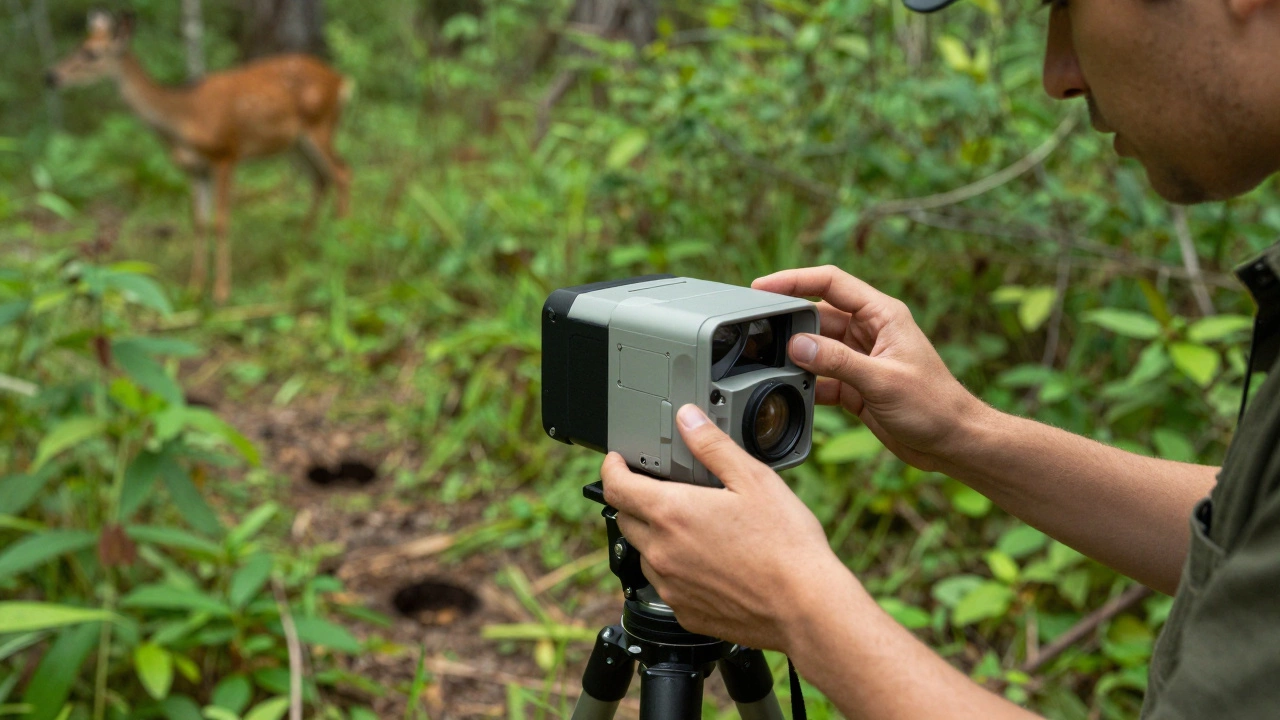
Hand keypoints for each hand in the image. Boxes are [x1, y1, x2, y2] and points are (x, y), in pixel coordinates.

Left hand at [600, 404, 849, 652]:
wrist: (805, 606)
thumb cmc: (785, 545)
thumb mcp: (753, 479)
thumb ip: (713, 446)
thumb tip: (688, 419)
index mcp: (671, 513)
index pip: (615, 486)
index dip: (611, 468)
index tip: (617, 462)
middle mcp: (662, 552)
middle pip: (625, 518)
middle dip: (634, 499)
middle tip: (660, 489)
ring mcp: (671, 585)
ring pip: (644, 553)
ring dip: (654, 535)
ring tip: (690, 526)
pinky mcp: (685, 612)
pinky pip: (665, 584)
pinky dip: (674, 568)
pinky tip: (706, 560)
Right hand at [753, 265, 986, 472]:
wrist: (954, 443)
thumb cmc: (934, 405)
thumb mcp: (883, 380)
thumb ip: (838, 361)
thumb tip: (796, 345)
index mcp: (882, 315)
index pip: (831, 283)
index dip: (795, 280)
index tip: (762, 287)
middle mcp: (869, 331)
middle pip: (818, 316)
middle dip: (789, 324)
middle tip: (759, 334)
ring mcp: (860, 359)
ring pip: (816, 349)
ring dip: (796, 358)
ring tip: (769, 366)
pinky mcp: (855, 386)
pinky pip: (820, 377)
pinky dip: (805, 385)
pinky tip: (790, 393)